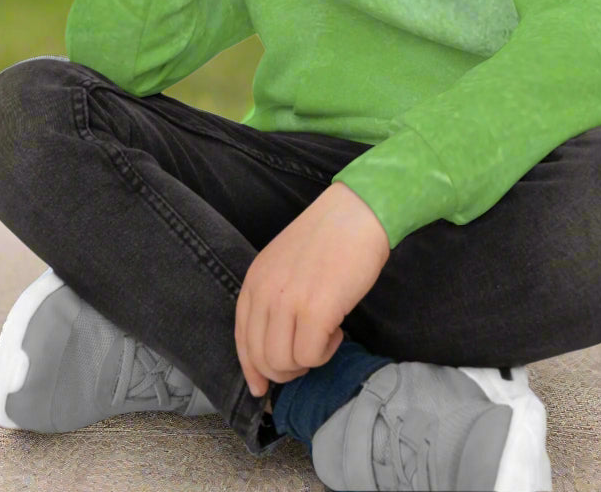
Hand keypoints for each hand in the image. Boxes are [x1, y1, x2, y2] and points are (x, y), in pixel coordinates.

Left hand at [235, 182, 390, 398]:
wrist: (358, 212)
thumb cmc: (329, 237)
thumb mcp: (285, 264)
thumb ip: (273, 297)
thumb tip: (274, 344)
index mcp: (254, 280)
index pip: (242, 340)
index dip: (251, 370)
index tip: (261, 387)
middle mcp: (265, 292)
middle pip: (262, 359)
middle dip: (285, 371)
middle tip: (309, 356)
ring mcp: (289, 301)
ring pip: (284, 363)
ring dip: (307, 361)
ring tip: (325, 337)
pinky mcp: (316, 310)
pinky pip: (312, 357)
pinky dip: (326, 353)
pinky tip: (338, 331)